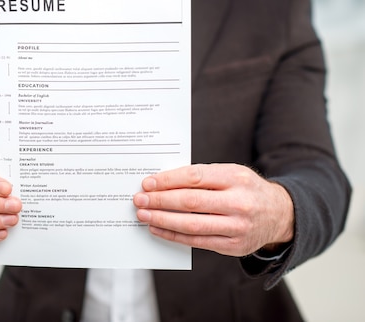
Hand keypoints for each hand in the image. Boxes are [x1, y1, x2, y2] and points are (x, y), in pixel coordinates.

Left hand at [133, 163, 293, 256]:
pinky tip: (158, 228)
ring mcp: (238, 227)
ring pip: (192, 224)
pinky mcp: (234, 246)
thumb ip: (201, 176)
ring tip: (144, 215)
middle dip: (160, 201)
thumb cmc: (245, 189)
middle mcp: (239, 202)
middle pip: (191, 202)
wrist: (280, 214)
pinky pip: (197, 241)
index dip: (168, 181)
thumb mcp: (230, 173)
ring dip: (163, 220)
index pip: (195, 178)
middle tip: (139, 199)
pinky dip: (174, 235)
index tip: (148, 183)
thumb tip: (161, 182)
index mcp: (236, 178)